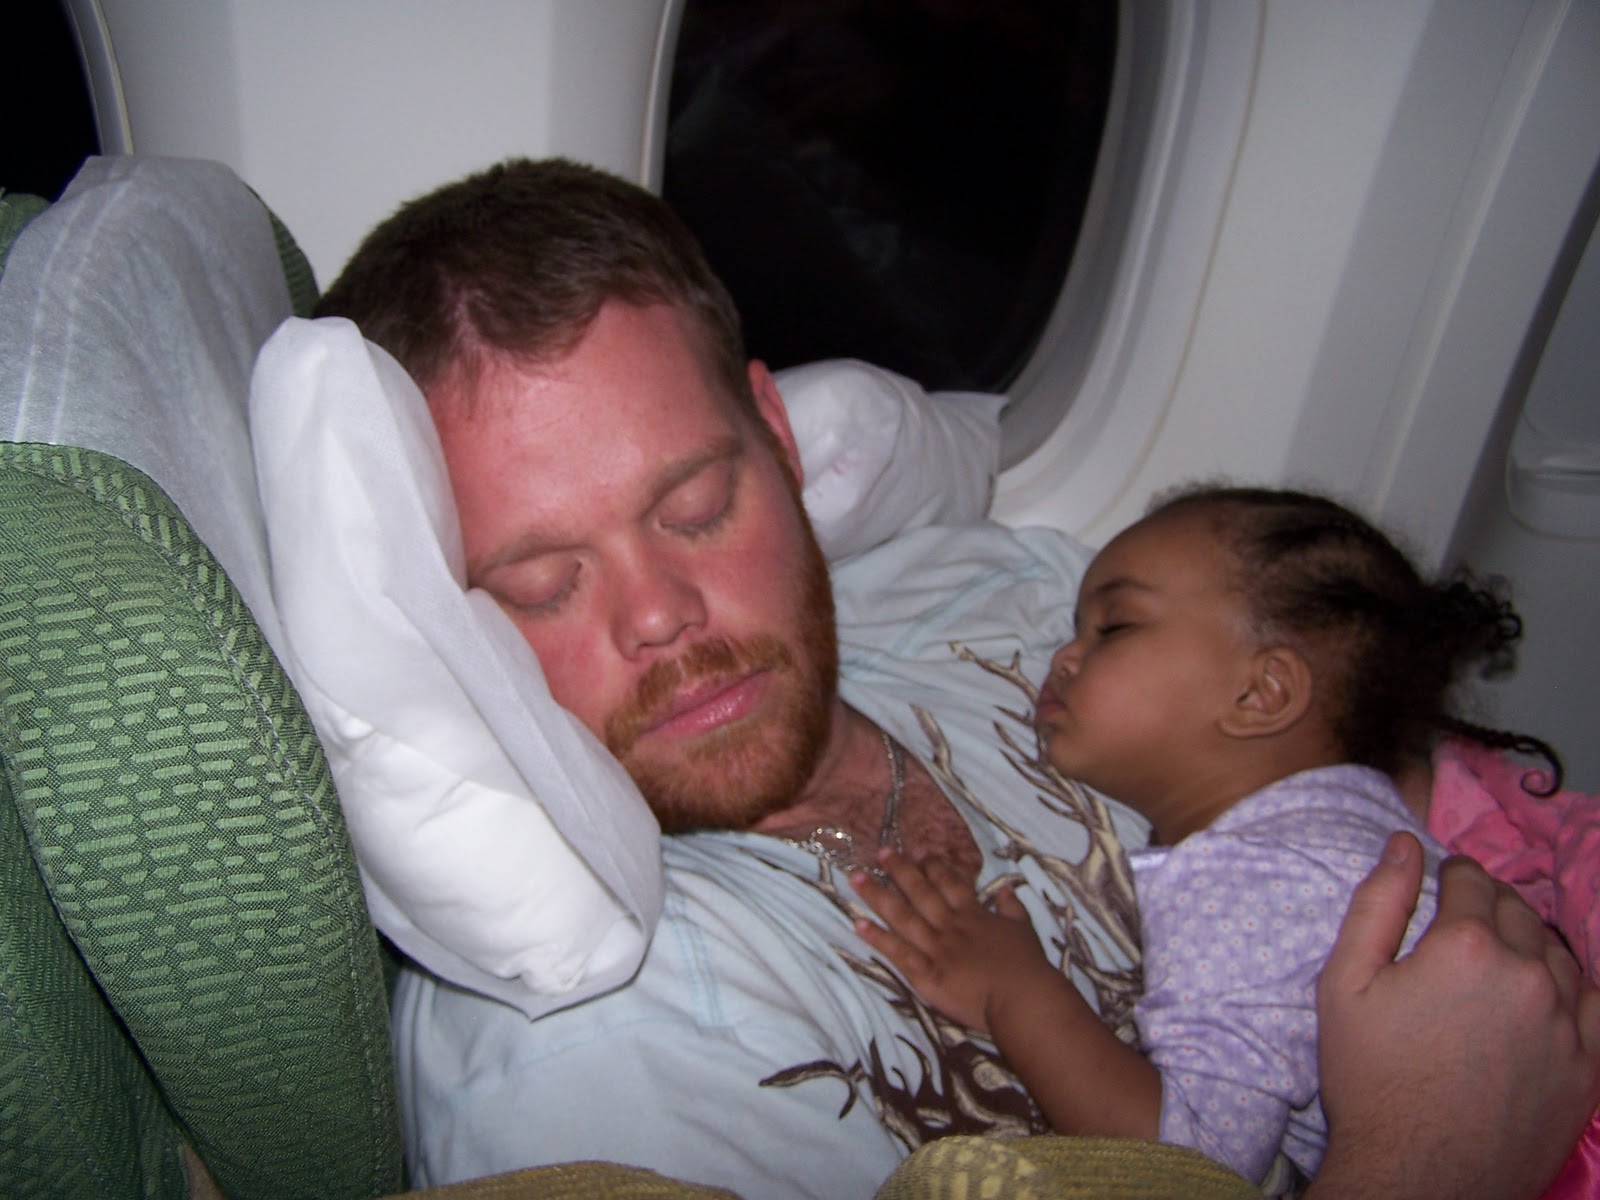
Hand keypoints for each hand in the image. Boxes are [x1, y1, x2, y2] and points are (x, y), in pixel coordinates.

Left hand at [852, 851, 1049, 1031]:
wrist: (1023, 998)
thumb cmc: (1027, 966)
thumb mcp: (1024, 928)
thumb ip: (1012, 907)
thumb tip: (1007, 888)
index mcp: (973, 915)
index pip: (949, 883)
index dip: (932, 865)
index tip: (917, 849)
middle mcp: (950, 926)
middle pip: (920, 892)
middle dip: (899, 870)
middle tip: (881, 852)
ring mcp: (936, 948)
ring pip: (902, 917)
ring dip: (878, 896)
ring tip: (856, 878)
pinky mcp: (927, 974)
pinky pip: (898, 953)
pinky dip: (878, 939)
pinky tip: (859, 924)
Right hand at [1310, 832, 1599, 1198]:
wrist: (1420, 1175)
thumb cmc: (1371, 1077)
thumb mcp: (1345, 982)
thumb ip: (1377, 904)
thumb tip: (1404, 845)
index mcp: (1465, 945)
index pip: (1471, 879)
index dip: (1451, 874)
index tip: (1440, 883)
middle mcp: (1526, 974)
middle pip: (1518, 910)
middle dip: (1490, 903)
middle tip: (1464, 920)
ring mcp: (1567, 1022)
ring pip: (1559, 953)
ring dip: (1531, 941)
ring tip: (1500, 956)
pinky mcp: (1589, 1066)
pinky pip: (1595, 1004)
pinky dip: (1571, 988)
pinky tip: (1541, 996)